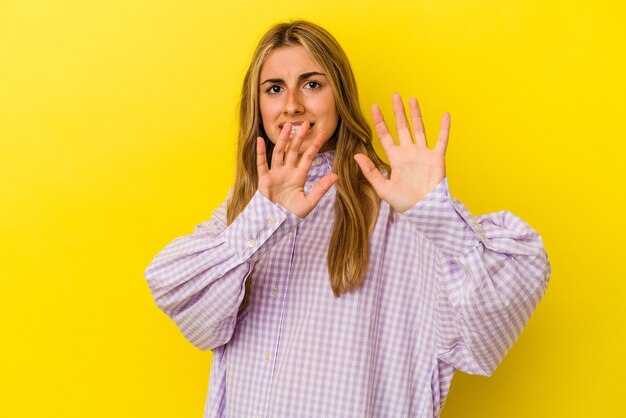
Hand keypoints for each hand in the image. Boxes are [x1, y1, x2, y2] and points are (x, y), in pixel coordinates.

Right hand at [257, 121, 338, 217]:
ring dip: (283, 140)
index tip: (321, 134)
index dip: (314, 146)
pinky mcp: (264, 179)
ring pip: (280, 153)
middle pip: (294, 151)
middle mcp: (287, 172)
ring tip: (288, 126)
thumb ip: (321, 188)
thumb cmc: (292, 214)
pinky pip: (262, 164)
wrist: (276, 223)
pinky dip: (260, 152)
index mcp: (299, 177)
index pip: (308, 158)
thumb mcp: (309, 202)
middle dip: (300, 138)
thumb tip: (336, 175)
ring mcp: (275, 174)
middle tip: (305, 124)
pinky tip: (260, 140)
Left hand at [354, 93, 449, 212]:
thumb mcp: (382, 188)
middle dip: (398, 111)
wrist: (424, 210)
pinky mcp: (437, 157)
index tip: (374, 107)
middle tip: (395, 95)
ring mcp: (423, 153)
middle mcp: (409, 153)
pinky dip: (444, 127)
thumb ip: (370, 171)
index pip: (385, 136)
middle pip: (402, 127)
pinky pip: (442, 139)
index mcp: (395, 158)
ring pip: (419, 128)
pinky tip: (446, 115)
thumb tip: (356, 156)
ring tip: (412, 99)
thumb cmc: (404, 202)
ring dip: (416, 114)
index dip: (380, 122)